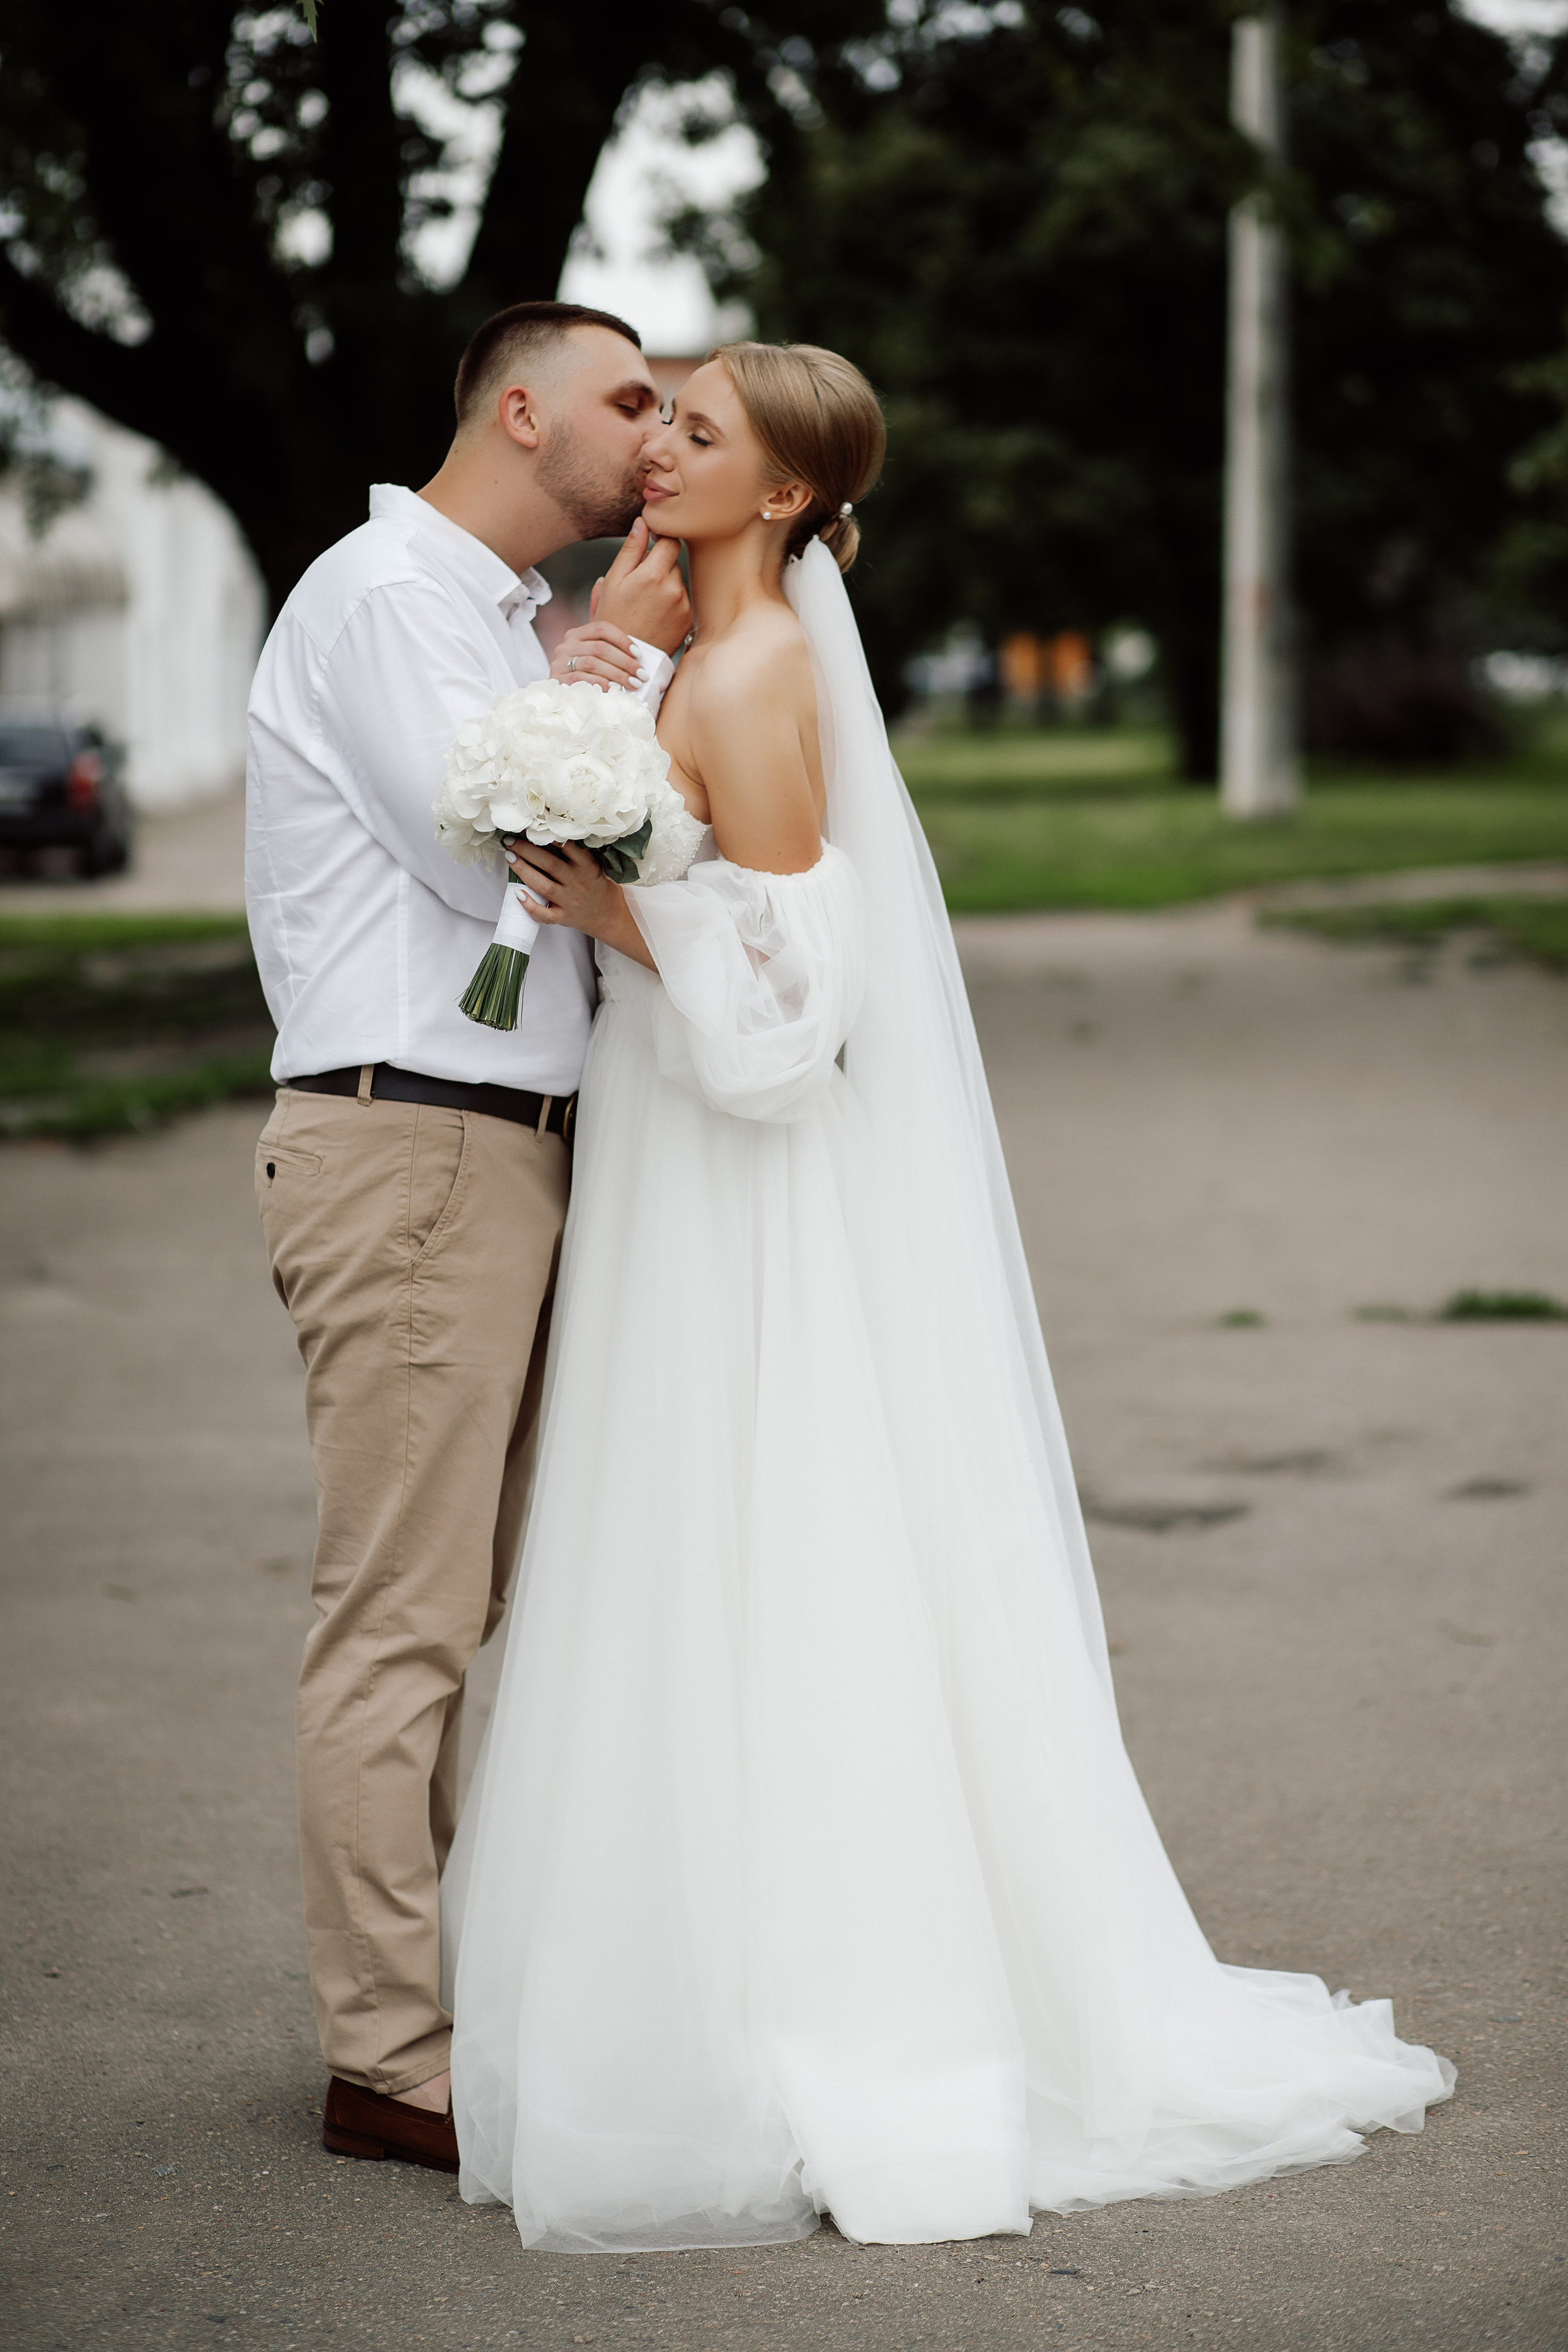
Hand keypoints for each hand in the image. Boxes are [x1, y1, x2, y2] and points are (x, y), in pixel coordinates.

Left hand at [505, 837, 628, 950]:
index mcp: (587, 867)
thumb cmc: (595, 884)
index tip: (533, 827)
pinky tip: (518, 894)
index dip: (550, 837)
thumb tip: (546, 833)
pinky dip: (530, 906)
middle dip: (527, 851)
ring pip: (543, 886)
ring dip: (523, 871)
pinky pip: (544, 914)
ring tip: (509, 857)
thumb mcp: (592, 865)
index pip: (568, 848)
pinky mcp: (563, 917)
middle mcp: (578, 883)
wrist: (607, 914)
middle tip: (510, 841)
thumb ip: (575, 853)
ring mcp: (569, 902)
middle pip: (549, 864)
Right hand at [550, 620, 644, 692]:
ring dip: (617, 674)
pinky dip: (601, 683)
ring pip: (593, 663)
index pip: (601, 628)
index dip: (622, 639)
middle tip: (641, 675)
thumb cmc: (587, 677)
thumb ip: (610, 654)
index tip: (639, 654)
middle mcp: (567, 645)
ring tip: (633, 684)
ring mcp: (560, 662)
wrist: (561, 697)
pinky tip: (614, 689)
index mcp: (577, 634)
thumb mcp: (596, 660)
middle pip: (600, 648)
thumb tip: (638, 660)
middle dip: (625, 662)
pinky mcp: (558, 679)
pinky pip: (582, 679)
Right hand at [594, 517, 690, 653]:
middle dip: (659, 564)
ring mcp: (683, 605)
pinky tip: (655, 615)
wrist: (627, 658)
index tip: (651, 544)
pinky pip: (682, 599)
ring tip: (645, 603)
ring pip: (677, 580)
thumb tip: (643, 521)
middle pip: (673, 560)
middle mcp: (673, 588)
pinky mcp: (688, 618)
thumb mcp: (614, 582)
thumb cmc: (614, 618)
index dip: (661, 539)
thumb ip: (630, 549)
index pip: (670, 540)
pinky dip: (670, 602)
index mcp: (653, 574)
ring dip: (665, 583)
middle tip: (639, 583)